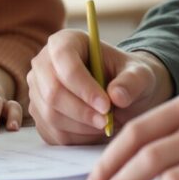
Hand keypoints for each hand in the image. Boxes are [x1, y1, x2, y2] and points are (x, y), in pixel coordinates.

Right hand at [25, 28, 171, 145]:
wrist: (120, 94)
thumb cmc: (128, 78)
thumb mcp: (140, 74)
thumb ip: (132, 81)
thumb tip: (117, 96)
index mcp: (65, 41)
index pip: (64, 60)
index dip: (83, 86)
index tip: (106, 105)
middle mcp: (43, 63)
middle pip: (52, 92)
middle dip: (82, 111)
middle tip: (107, 121)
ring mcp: (38, 90)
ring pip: (51, 115)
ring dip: (82, 126)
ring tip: (105, 123)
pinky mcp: (39, 115)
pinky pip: (52, 133)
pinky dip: (76, 137)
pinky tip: (94, 129)